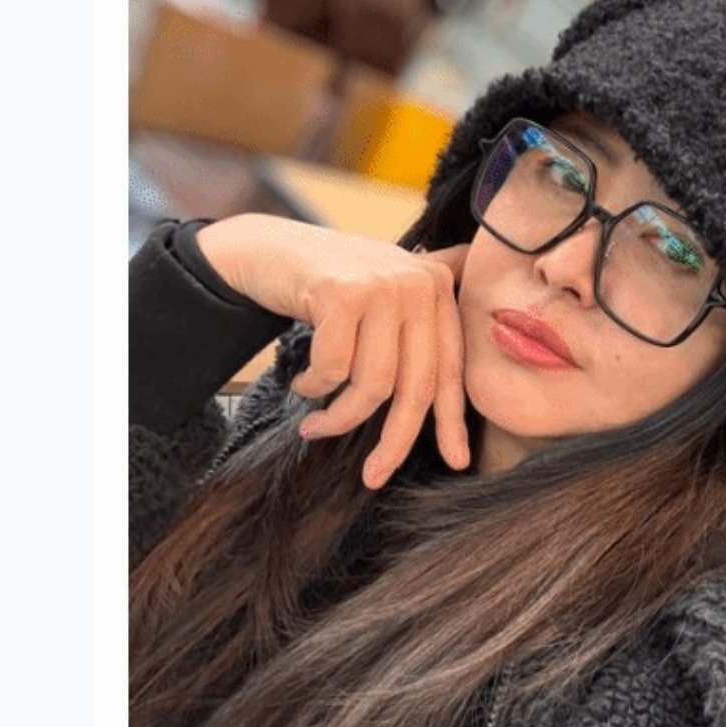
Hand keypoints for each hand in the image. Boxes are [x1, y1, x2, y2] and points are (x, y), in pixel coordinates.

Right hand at [197, 215, 471, 488]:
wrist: (269, 250)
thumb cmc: (329, 288)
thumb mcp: (384, 299)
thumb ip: (419, 330)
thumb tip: (452, 403)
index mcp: (435, 286)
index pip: (450, 366)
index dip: (452, 419)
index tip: (455, 461)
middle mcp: (417, 282)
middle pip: (416, 385)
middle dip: (395, 441)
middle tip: (373, 476)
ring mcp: (382, 284)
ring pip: (373, 384)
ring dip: (340, 417)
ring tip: (315, 422)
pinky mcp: (343, 291)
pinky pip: (334, 369)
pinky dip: (314, 387)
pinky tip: (301, 381)